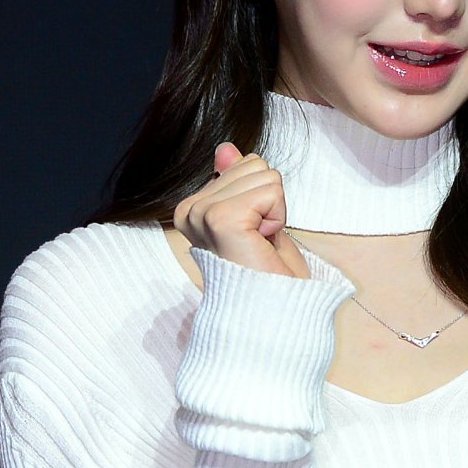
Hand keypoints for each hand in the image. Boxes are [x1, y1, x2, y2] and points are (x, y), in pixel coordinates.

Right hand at [170, 143, 311, 278]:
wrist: (272, 318)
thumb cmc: (267, 279)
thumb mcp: (257, 220)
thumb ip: (238, 183)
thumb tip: (225, 149)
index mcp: (193, 208)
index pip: (243, 164)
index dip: (264, 200)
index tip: (255, 236)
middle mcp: (190, 209)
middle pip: (254, 164)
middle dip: (270, 203)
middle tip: (260, 242)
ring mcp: (202, 213)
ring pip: (265, 174)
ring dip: (275, 212)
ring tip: (261, 244)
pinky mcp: (221, 219)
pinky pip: (270, 191)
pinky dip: (278, 218)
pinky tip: (263, 243)